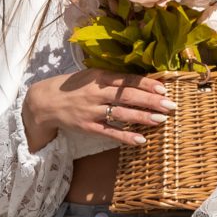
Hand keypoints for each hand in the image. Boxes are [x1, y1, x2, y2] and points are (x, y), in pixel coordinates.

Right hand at [23, 71, 173, 150]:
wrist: (45, 102)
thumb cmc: (73, 87)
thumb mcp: (91, 76)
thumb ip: (113, 78)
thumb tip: (141, 81)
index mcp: (98, 77)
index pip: (126, 80)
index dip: (146, 84)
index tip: (164, 88)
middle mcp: (96, 93)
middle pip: (127, 96)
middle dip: (150, 101)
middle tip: (170, 105)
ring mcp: (92, 111)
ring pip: (121, 114)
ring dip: (142, 117)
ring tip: (161, 120)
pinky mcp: (88, 127)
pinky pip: (109, 132)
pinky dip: (125, 137)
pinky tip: (141, 140)